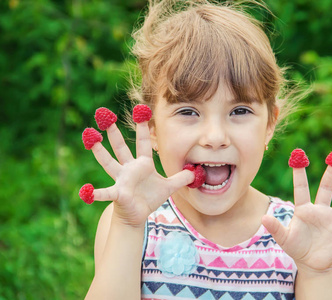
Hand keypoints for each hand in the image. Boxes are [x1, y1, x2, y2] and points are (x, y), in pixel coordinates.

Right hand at [80, 107, 193, 226]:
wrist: (136, 215)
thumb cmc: (149, 198)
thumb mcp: (169, 187)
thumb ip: (182, 178)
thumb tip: (196, 172)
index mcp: (143, 164)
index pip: (144, 142)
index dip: (143, 127)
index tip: (141, 111)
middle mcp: (129, 168)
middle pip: (121, 147)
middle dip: (113, 132)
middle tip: (105, 115)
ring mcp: (121, 180)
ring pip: (108, 162)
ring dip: (99, 151)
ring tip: (90, 137)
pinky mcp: (117, 194)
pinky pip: (105, 193)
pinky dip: (95, 193)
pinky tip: (85, 192)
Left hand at [262, 151, 331, 271]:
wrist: (312, 262)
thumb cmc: (296, 247)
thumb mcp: (284, 239)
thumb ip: (276, 228)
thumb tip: (264, 217)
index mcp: (304, 209)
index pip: (301, 188)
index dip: (299, 173)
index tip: (298, 156)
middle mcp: (320, 210)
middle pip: (327, 187)